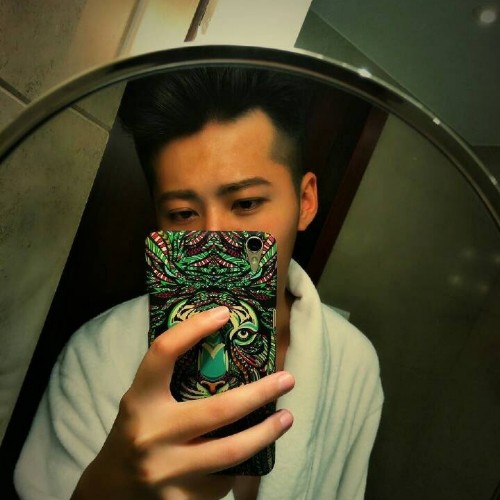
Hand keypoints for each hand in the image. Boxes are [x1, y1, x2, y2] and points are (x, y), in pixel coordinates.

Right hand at [71, 306, 294, 499]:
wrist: (110, 492)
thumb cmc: (136, 433)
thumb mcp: (143, 403)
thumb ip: (172, 383)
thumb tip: (225, 353)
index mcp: (139, 401)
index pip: (163, 353)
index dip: (193, 328)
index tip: (224, 313)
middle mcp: (151, 435)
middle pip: (219, 410)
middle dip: (261, 392)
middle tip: (287, 379)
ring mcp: (166, 472)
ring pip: (232, 451)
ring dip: (266, 433)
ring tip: (286, 417)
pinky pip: (222, 480)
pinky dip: (238, 466)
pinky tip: (246, 456)